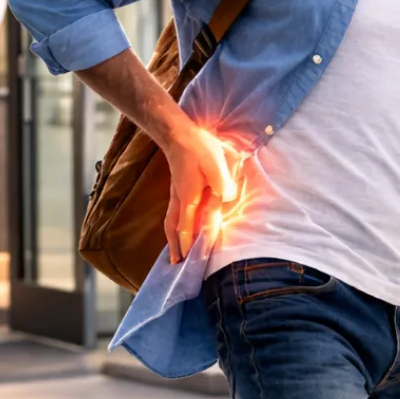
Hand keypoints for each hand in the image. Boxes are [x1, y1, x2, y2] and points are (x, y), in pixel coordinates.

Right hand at [160, 113, 239, 263]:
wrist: (180, 133)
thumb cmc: (200, 148)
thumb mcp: (218, 164)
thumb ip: (224, 184)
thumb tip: (228, 200)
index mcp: (189, 197)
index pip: (186, 227)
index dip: (188, 244)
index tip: (189, 260)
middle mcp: (180, 199)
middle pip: (173, 228)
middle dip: (175, 247)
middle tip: (176, 265)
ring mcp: (176, 195)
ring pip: (171, 221)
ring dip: (173, 238)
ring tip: (175, 253)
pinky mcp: (178, 189)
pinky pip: (173, 214)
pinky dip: (173, 226)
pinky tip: (179, 229)